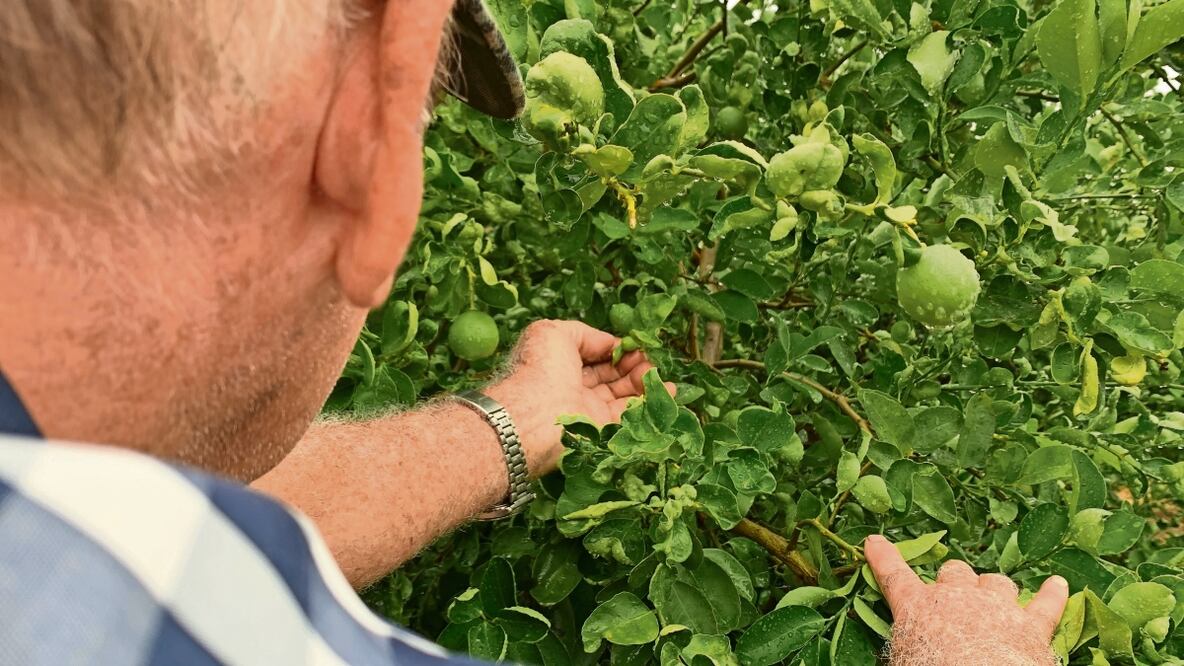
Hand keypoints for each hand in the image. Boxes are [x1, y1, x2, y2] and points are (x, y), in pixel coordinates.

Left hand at [485, 320, 673, 475]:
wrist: (535, 414)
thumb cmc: (540, 367)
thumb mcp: (553, 333)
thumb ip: (583, 333)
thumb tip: (609, 344)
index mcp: (559, 364)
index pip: (592, 357)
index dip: (614, 350)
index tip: (635, 344)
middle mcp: (573, 388)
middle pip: (609, 376)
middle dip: (631, 365)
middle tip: (649, 358)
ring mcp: (587, 410)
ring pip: (621, 395)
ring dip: (643, 381)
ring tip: (657, 373)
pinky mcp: (601, 430)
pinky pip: (630, 415)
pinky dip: (650, 402)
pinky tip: (667, 390)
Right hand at [864, 534, 1068, 665]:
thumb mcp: (901, 656)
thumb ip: (904, 641)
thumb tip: (904, 646)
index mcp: (917, 607)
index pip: (893, 574)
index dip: (883, 557)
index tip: (875, 542)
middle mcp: (957, 597)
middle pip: (954, 571)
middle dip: (953, 580)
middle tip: (953, 598)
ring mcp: (997, 607)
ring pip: (996, 582)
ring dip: (993, 589)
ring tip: (994, 601)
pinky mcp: (1031, 625)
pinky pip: (1046, 604)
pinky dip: (1053, 594)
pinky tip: (1058, 585)